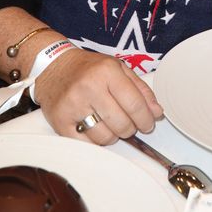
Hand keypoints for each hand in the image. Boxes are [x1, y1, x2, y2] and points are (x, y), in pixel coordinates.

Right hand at [33, 46, 163, 143]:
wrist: (54, 67)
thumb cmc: (88, 68)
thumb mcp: (117, 68)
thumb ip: (140, 89)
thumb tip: (157, 112)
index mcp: (107, 71)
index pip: (135, 104)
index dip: (146, 119)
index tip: (148, 124)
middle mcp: (90, 87)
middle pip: (122, 124)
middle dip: (130, 129)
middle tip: (128, 124)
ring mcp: (74, 105)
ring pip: (105, 138)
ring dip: (113, 136)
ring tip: (109, 123)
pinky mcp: (61, 121)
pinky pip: (87, 144)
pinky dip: (95, 141)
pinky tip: (95, 128)